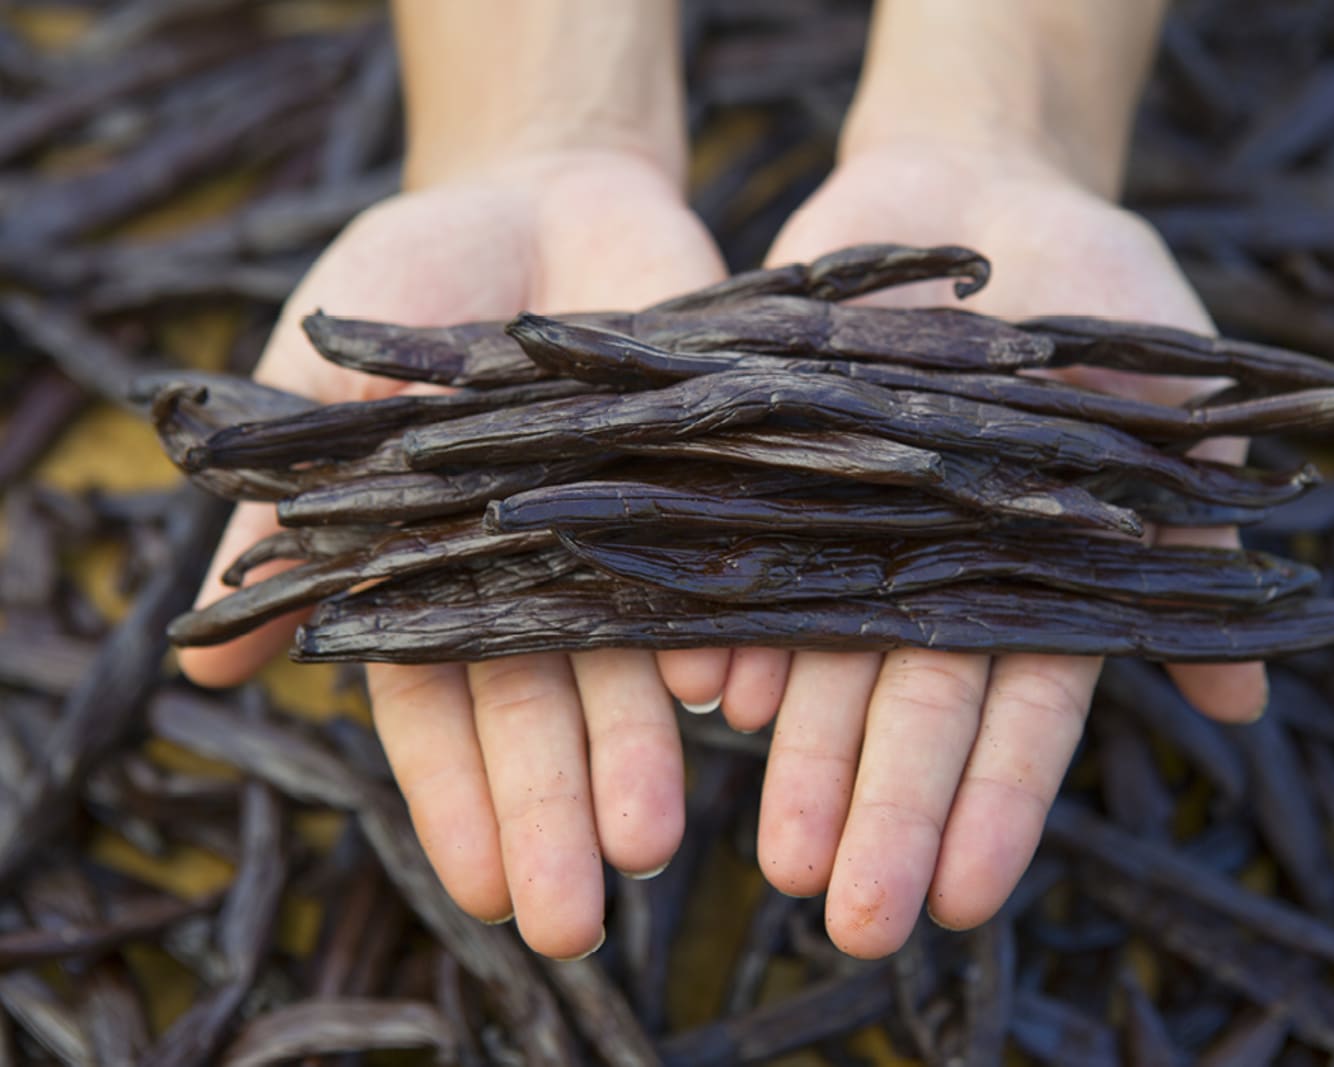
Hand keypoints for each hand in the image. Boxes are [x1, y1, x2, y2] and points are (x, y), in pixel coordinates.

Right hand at [180, 150, 728, 959]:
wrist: (545, 191)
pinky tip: (731, 698)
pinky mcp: (703, 486)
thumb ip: (282, 510)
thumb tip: (207, 669)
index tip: (483, 889)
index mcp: (435, 572)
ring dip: (642, 753)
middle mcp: (536, 575)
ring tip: (656, 842)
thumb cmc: (413, 282)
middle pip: (542, 709)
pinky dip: (726, 633)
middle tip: (579, 915)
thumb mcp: (326, 381)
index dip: (459, 800)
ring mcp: (623, 536)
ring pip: (630, 663)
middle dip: (554, 810)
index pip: (437, 709)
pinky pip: (717, 568)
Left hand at [657, 144, 1268, 957]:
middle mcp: (939, 576)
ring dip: (797, 756)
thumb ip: (1191, 532)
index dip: (999, 802)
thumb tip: (1241, 704)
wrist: (976, 187)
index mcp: (1040, 579)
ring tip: (769, 851)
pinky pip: (743, 563)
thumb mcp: (1170, 397)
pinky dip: (723, 626)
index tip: (970, 897)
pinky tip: (702, 693)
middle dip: (888, 812)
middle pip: (914, 707)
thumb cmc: (1102, 291)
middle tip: (854, 917)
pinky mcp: (773, 476)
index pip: (1026, 709)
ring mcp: (855, 531)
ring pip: (824, 661)